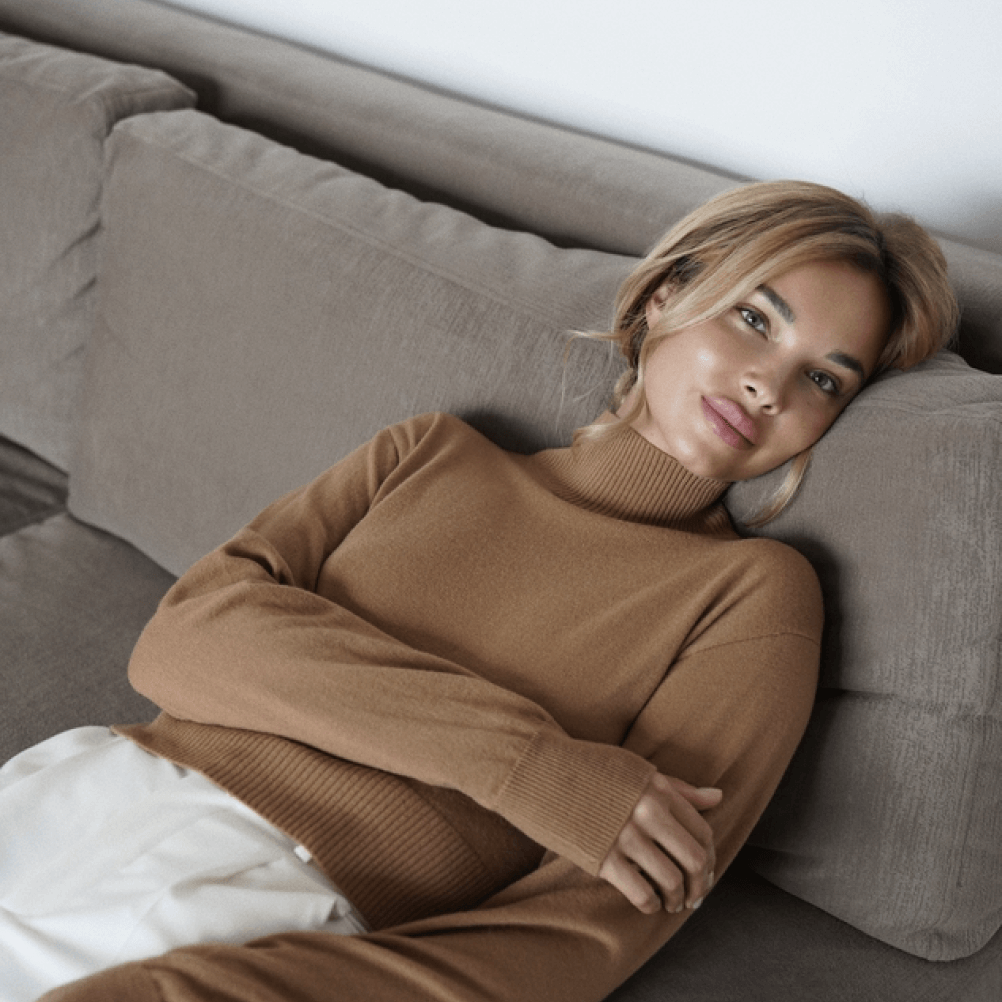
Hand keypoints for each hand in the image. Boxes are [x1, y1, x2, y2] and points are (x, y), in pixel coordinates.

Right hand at [598, 774, 720, 914]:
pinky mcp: (603, 857)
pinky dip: (651, 904)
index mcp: (659, 789)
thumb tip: (718, 796)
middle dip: (701, 884)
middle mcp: (648, 812)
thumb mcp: (636, 771)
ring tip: (672, 903)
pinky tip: (649, 902)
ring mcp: (626, 835)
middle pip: (694, 859)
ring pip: (671, 880)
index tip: (704, 871)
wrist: (541, 772)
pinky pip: (642, 892)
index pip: (702, 831)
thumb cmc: (590, 770)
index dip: (709, 857)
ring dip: (677, 899)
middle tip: (695, 896)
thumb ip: (677, 788)